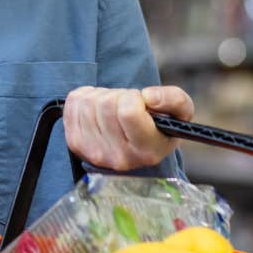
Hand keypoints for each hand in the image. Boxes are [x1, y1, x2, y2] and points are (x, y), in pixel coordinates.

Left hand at [62, 85, 193, 170]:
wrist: (134, 148)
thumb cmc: (158, 128)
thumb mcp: (180, 113)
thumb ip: (174, 99)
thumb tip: (148, 97)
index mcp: (147, 151)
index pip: (128, 111)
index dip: (134, 98)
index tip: (140, 104)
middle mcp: (118, 157)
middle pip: (106, 104)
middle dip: (118, 95)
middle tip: (126, 105)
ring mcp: (93, 152)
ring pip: (88, 102)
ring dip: (102, 96)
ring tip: (113, 109)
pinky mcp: (75, 143)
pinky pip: (73, 103)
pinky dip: (85, 97)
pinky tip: (98, 109)